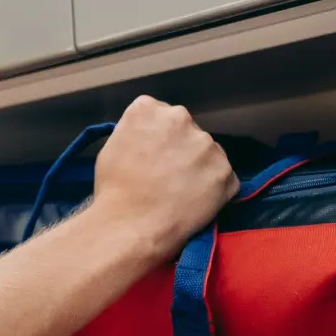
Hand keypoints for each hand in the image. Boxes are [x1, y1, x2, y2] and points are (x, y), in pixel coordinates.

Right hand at [88, 96, 237, 262]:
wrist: (130, 226)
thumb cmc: (113, 191)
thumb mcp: (111, 147)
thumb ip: (135, 134)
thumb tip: (148, 141)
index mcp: (148, 108)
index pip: (159, 114)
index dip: (157, 137)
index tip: (152, 155)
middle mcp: (181, 117)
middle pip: (186, 130)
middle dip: (181, 148)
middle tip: (167, 176)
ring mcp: (207, 145)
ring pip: (207, 154)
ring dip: (199, 168)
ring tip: (181, 194)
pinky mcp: (225, 171)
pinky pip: (223, 178)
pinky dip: (214, 190)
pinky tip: (195, 204)